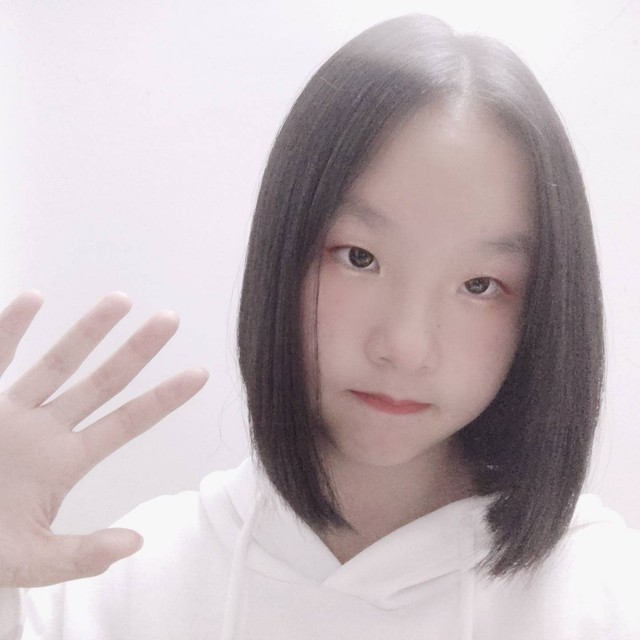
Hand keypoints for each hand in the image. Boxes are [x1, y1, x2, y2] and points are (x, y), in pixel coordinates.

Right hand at [0, 291, 208, 586]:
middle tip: (171, 319)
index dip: (163, 399)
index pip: (127, 422)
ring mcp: (11, 413)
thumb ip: (81, 555)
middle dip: (137, 351)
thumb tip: (135, 544)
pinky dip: (11, 329)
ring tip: (122, 300)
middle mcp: (45, 429)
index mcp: (66, 461)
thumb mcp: (34, 560)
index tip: (200, 374)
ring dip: (88, 331)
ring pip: (57, 363)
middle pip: (102, 383)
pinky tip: (33, 298)